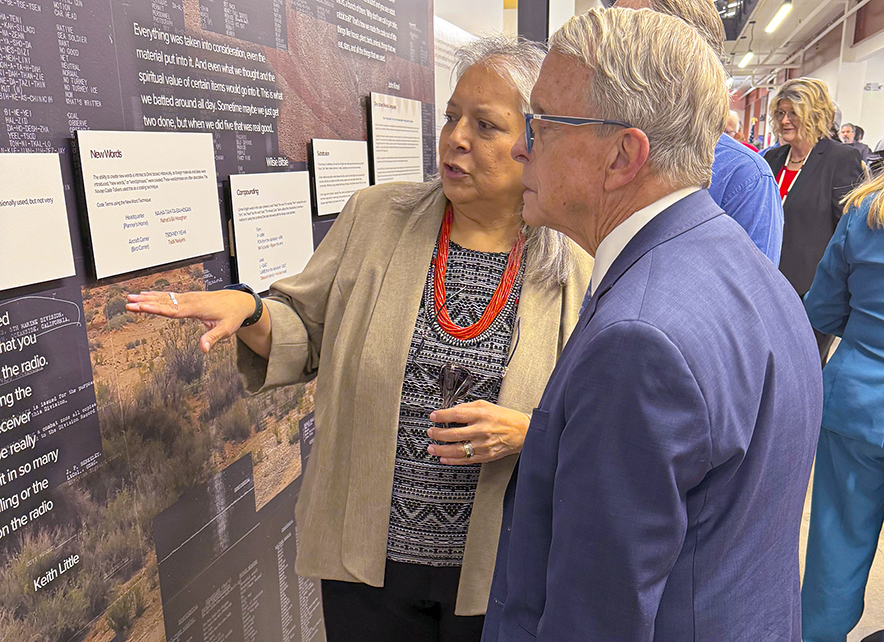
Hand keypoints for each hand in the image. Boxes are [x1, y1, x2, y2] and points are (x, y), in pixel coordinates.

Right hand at [126, 290, 256, 352]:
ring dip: (148, 297)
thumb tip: (203, 349)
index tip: (141, 306)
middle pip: (165, 301)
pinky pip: (170, 296)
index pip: (172, 309)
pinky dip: (157, 295)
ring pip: (165, 297)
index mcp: (197, 308)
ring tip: (131, 297)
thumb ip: (213, 338)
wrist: (241, 301)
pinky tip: (147, 295)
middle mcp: (191, 300)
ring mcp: (190, 297)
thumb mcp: (226, 330)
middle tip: (128, 302)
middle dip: (146, 302)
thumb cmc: (233, 315)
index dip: (155, 308)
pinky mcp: (190, 297)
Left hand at [426, 400, 529, 464]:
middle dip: (437, 434)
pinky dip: (452, 460)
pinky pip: (466, 459)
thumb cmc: (506, 418)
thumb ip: (468, 406)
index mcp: (481, 414)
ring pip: (457, 449)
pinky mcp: (485, 456)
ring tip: (431, 448)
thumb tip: (453, 410)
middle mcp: (481, 430)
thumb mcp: (487, 405)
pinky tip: (444, 458)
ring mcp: (483, 445)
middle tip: (430, 432)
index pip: (456, 414)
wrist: (523, 432)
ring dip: (441, 449)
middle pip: (453, 433)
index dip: (442, 416)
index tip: (433, 416)